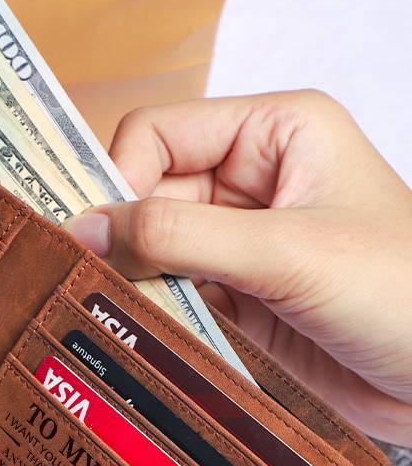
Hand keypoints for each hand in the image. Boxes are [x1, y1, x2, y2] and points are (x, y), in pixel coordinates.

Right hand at [64, 91, 411, 445]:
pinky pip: (169, 292)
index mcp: (270, 133)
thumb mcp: (286, 252)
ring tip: (112, 310)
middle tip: (91, 281)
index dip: (118, 178)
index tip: (92, 235)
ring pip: (152, 248)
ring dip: (132, 279)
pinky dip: (150, 310)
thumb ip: (180, 236)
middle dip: (121, 238)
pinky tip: (142, 331)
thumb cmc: (404, 294)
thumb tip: (86, 229)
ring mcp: (238, 240)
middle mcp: (249, 180)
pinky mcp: (234, 293)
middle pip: (148, 194)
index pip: (158, 134)